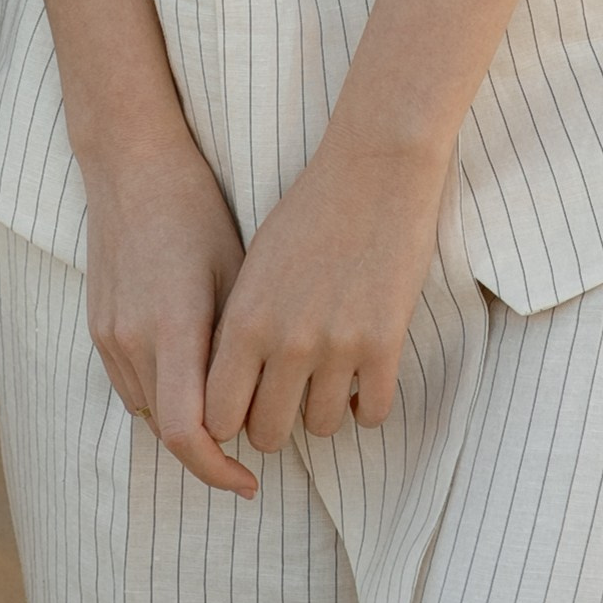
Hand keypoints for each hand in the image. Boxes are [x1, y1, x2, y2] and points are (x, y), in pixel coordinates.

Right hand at [82, 137, 254, 496]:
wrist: (131, 164)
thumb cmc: (196, 210)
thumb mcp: (238, 273)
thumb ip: (242, 348)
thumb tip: (269, 403)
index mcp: (172, 327)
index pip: (186, 432)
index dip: (219, 469)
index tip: (252, 479)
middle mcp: (132, 339)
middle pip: (169, 431)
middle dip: (211, 448)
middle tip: (256, 442)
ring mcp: (109, 336)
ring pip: (149, 413)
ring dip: (186, 422)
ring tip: (230, 403)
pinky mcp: (98, 328)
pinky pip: (131, 387)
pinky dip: (163, 396)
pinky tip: (194, 372)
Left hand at [204, 143, 444, 453]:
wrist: (374, 169)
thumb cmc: (309, 211)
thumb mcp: (255, 266)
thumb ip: (239, 329)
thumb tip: (232, 390)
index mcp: (245, 320)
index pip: (218, 415)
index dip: (229, 420)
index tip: (244, 405)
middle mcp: (286, 342)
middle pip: (269, 433)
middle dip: (275, 424)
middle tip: (288, 400)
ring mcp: (338, 346)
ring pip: (322, 428)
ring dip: (324, 411)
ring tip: (328, 383)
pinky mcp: (385, 344)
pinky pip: (373, 413)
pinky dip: (367, 404)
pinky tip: (363, 377)